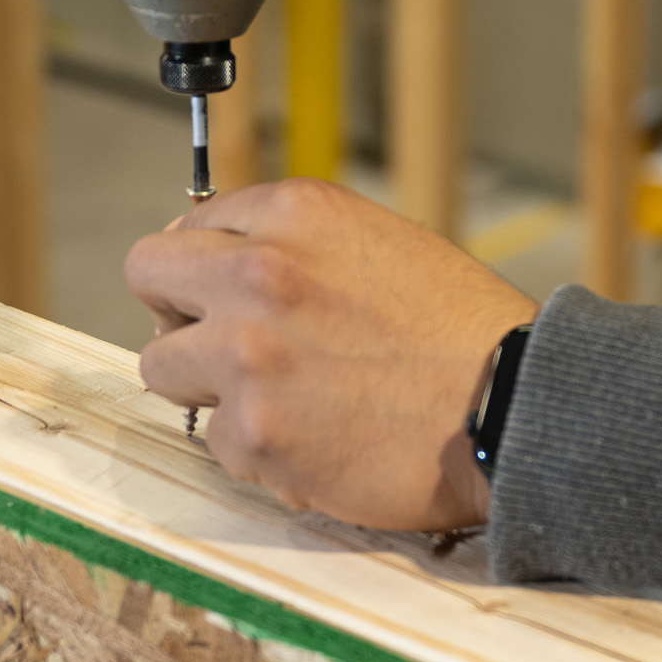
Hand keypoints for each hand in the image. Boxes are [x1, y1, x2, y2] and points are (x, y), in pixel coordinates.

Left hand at [129, 179, 536, 529]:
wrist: (514, 406)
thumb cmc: (463, 333)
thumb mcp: (383, 243)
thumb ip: (300, 246)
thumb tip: (222, 262)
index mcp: (297, 213)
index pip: (192, 224)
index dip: (209, 266)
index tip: (229, 295)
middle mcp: (260, 270)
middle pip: (148, 274)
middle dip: (178, 309)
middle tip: (223, 342)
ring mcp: (248, 354)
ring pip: (161, 366)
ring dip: (208, 384)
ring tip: (282, 398)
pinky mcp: (254, 431)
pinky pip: (218, 441)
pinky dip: (260, 447)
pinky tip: (321, 440)